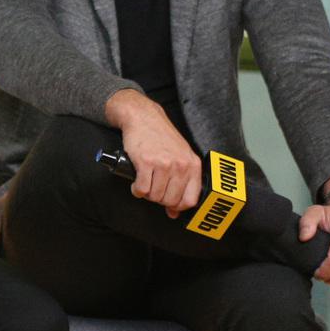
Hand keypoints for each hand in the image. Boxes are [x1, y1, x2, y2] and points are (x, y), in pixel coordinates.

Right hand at [108, 90, 201, 216]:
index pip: (190, 199)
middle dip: (159, 200)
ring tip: (145, 184)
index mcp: (192, 165)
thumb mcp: (180, 156)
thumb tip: (174, 212)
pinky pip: (142, 189)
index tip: (170, 207)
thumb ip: (182, 182)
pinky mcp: (145, 162)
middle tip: (154, 190)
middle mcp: (180, 165)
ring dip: (147, 194)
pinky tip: (137, 182)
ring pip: (155, 196)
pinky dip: (137, 190)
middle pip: (170, 200)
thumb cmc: (161, 137)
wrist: (144, 118)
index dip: (178, 207)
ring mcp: (163, 164)